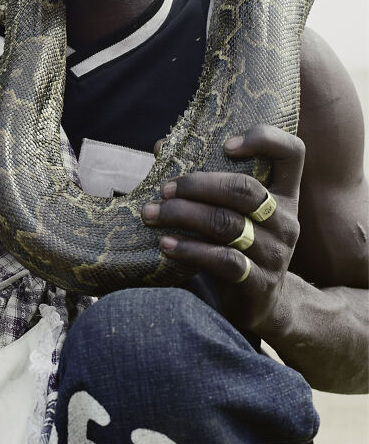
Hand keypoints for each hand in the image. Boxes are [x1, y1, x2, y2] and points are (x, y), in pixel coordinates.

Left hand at [141, 124, 304, 331]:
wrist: (261, 304)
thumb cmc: (236, 243)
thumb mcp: (226, 209)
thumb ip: (199, 177)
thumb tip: (159, 147)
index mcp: (283, 193)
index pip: (292, 153)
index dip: (264, 139)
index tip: (226, 145)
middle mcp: (286, 220)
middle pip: (244, 189)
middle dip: (196, 185)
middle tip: (164, 189)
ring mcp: (277, 253)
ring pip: (227, 224)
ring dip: (182, 215)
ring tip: (151, 214)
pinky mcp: (260, 283)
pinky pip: (224, 260)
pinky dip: (190, 249)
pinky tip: (165, 244)